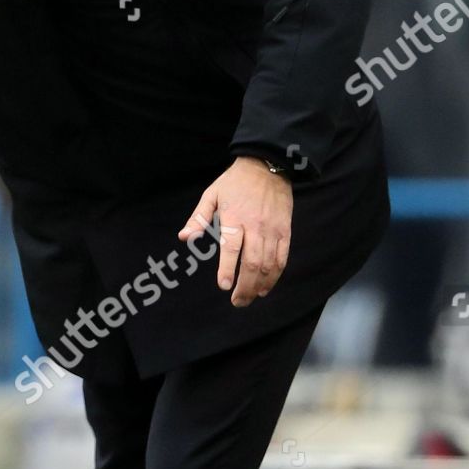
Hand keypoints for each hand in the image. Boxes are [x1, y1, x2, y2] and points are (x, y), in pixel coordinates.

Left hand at [177, 156, 292, 306]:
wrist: (267, 166)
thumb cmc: (234, 182)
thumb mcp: (211, 194)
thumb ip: (198, 218)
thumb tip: (183, 237)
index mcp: (234, 218)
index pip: (231, 248)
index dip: (228, 269)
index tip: (224, 286)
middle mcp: (255, 227)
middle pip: (252, 263)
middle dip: (245, 286)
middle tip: (237, 302)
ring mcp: (272, 230)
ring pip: (268, 264)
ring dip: (260, 285)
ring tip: (250, 298)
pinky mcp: (285, 231)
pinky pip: (282, 258)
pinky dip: (275, 275)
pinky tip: (266, 286)